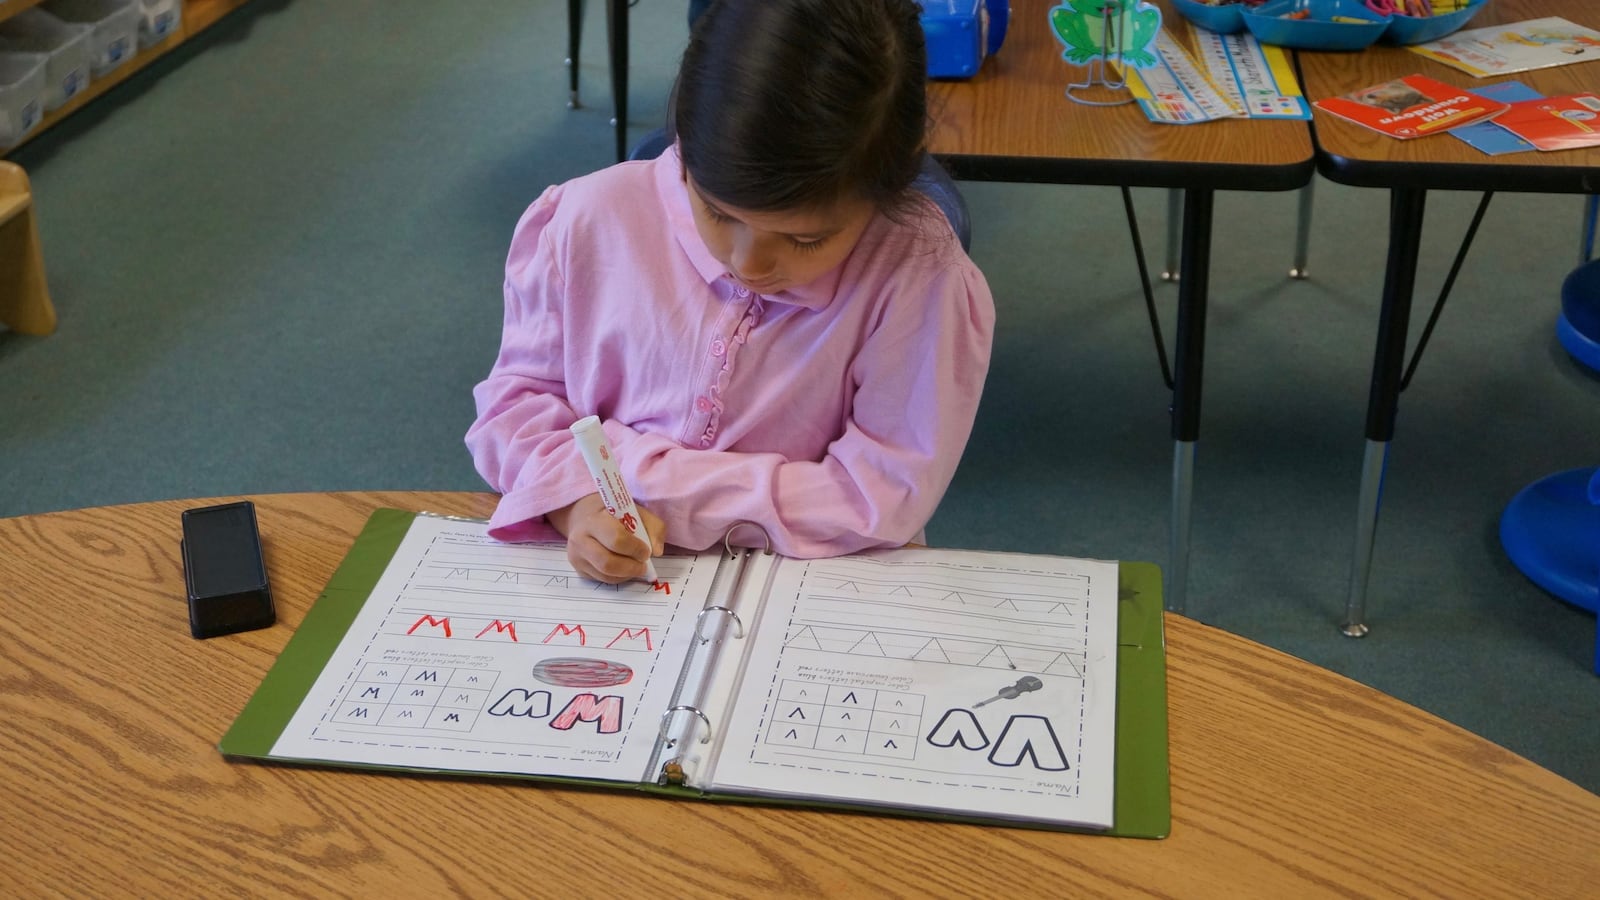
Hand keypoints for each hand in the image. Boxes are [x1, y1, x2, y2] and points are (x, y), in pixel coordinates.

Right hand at [547, 493, 663, 583]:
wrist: (584, 517)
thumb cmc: (613, 513)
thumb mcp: (636, 511)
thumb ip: (653, 527)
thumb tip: (657, 551)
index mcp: (594, 520)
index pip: (616, 540)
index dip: (635, 549)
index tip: (646, 550)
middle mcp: (579, 539)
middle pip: (608, 563)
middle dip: (632, 567)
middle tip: (643, 565)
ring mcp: (576, 557)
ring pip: (606, 575)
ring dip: (627, 575)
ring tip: (636, 567)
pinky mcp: (579, 569)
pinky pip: (602, 580)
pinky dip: (619, 578)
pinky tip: (625, 569)